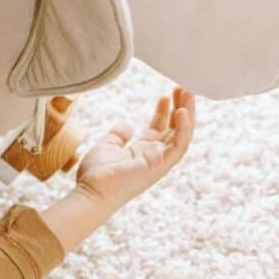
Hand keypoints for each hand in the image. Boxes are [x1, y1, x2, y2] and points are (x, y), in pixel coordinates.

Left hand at [75, 87, 195, 209]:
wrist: (91, 191)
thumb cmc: (96, 174)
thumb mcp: (107, 146)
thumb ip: (118, 135)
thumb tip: (126, 125)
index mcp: (142, 152)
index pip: (160, 128)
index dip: (164, 111)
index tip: (166, 94)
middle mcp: (154, 156)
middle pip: (174, 128)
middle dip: (180, 107)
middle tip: (183, 88)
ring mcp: (159, 161)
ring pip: (182, 134)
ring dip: (187, 112)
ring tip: (187, 92)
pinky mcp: (161, 165)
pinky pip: (180, 146)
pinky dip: (184, 128)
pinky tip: (181, 111)